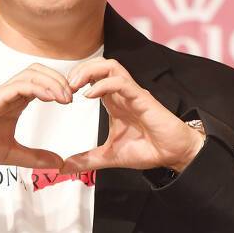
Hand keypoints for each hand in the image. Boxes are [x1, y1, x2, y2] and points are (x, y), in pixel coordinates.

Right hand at [0, 63, 73, 168]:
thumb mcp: (13, 155)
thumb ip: (35, 157)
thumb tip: (58, 163)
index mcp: (15, 102)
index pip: (41, 82)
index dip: (59, 86)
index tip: (71, 100)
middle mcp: (10, 94)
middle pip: (39, 71)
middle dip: (59, 79)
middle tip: (71, 97)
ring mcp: (2, 94)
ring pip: (31, 73)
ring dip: (52, 82)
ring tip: (65, 97)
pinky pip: (19, 85)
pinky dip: (38, 87)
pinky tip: (50, 97)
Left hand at [58, 58, 203, 174]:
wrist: (173, 155)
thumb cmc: (147, 150)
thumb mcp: (109, 156)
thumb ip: (87, 160)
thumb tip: (64, 167)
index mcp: (114, 101)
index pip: (93, 76)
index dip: (75, 80)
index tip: (61, 94)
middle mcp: (122, 93)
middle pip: (99, 64)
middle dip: (79, 70)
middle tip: (64, 87)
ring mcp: (132, 93)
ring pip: (110, 66)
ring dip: (89, 71)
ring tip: (74, 86)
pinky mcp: (142, 99)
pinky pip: (121, 82)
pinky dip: (103, 85)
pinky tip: (89, 96)